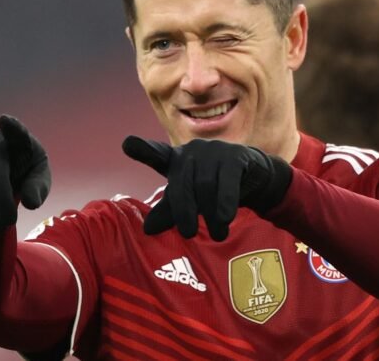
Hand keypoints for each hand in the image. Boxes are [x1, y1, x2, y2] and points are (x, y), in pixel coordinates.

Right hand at [0, 115, 50, 227]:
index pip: (17, 131)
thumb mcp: (38, 183)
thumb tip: (30, 202)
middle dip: (0, 201)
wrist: (2, 176)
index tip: (5, 121)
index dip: (12, 127)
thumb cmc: (25, 176)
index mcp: (20, 139)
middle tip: (8, 222)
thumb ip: (37, 190)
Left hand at [122, 137, 291, 240]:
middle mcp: (192, 151)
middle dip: (184, 210)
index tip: (127, 144)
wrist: (252, 176)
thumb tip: (148, 229)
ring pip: (205, 186)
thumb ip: (170, 212)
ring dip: (210, 214)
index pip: (156, 154)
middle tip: (188, 234)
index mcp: (176, 160)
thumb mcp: (190, 199)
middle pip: (182, 182)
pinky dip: (226, 202)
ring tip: (218, 234)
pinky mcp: (235, 157)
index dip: (142, 149)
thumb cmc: (213, 187)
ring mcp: (214, 151)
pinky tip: (226, 218)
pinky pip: (227, 182)